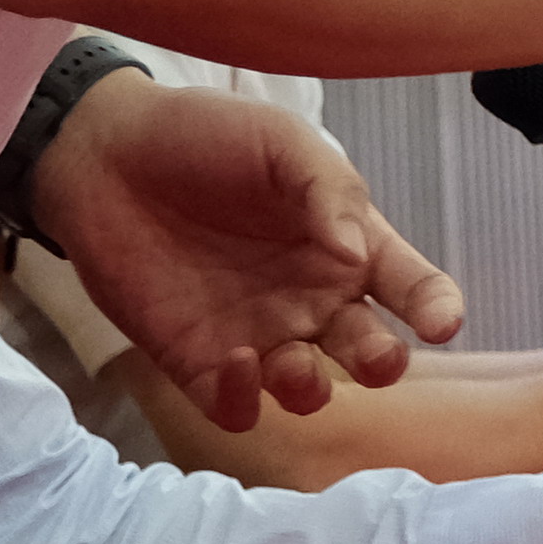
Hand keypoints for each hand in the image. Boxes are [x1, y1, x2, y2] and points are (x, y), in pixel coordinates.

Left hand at [28, 76, 464, 427]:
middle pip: (369, 350)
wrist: (101, 155)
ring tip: (290, 360)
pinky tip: (235, 362)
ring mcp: (258, 334)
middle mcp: (312, 297)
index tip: (441, 322)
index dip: (437, 308)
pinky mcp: (197, 363)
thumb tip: (355, 257)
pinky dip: (246, 401)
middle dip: (383, 363)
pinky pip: (237, 407)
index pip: (412, 287)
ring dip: (312, 388)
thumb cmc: (203, 137)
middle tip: (375, 355)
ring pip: (308, 390)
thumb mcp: (281, 141)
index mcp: (348, 243)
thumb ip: (328, 190)